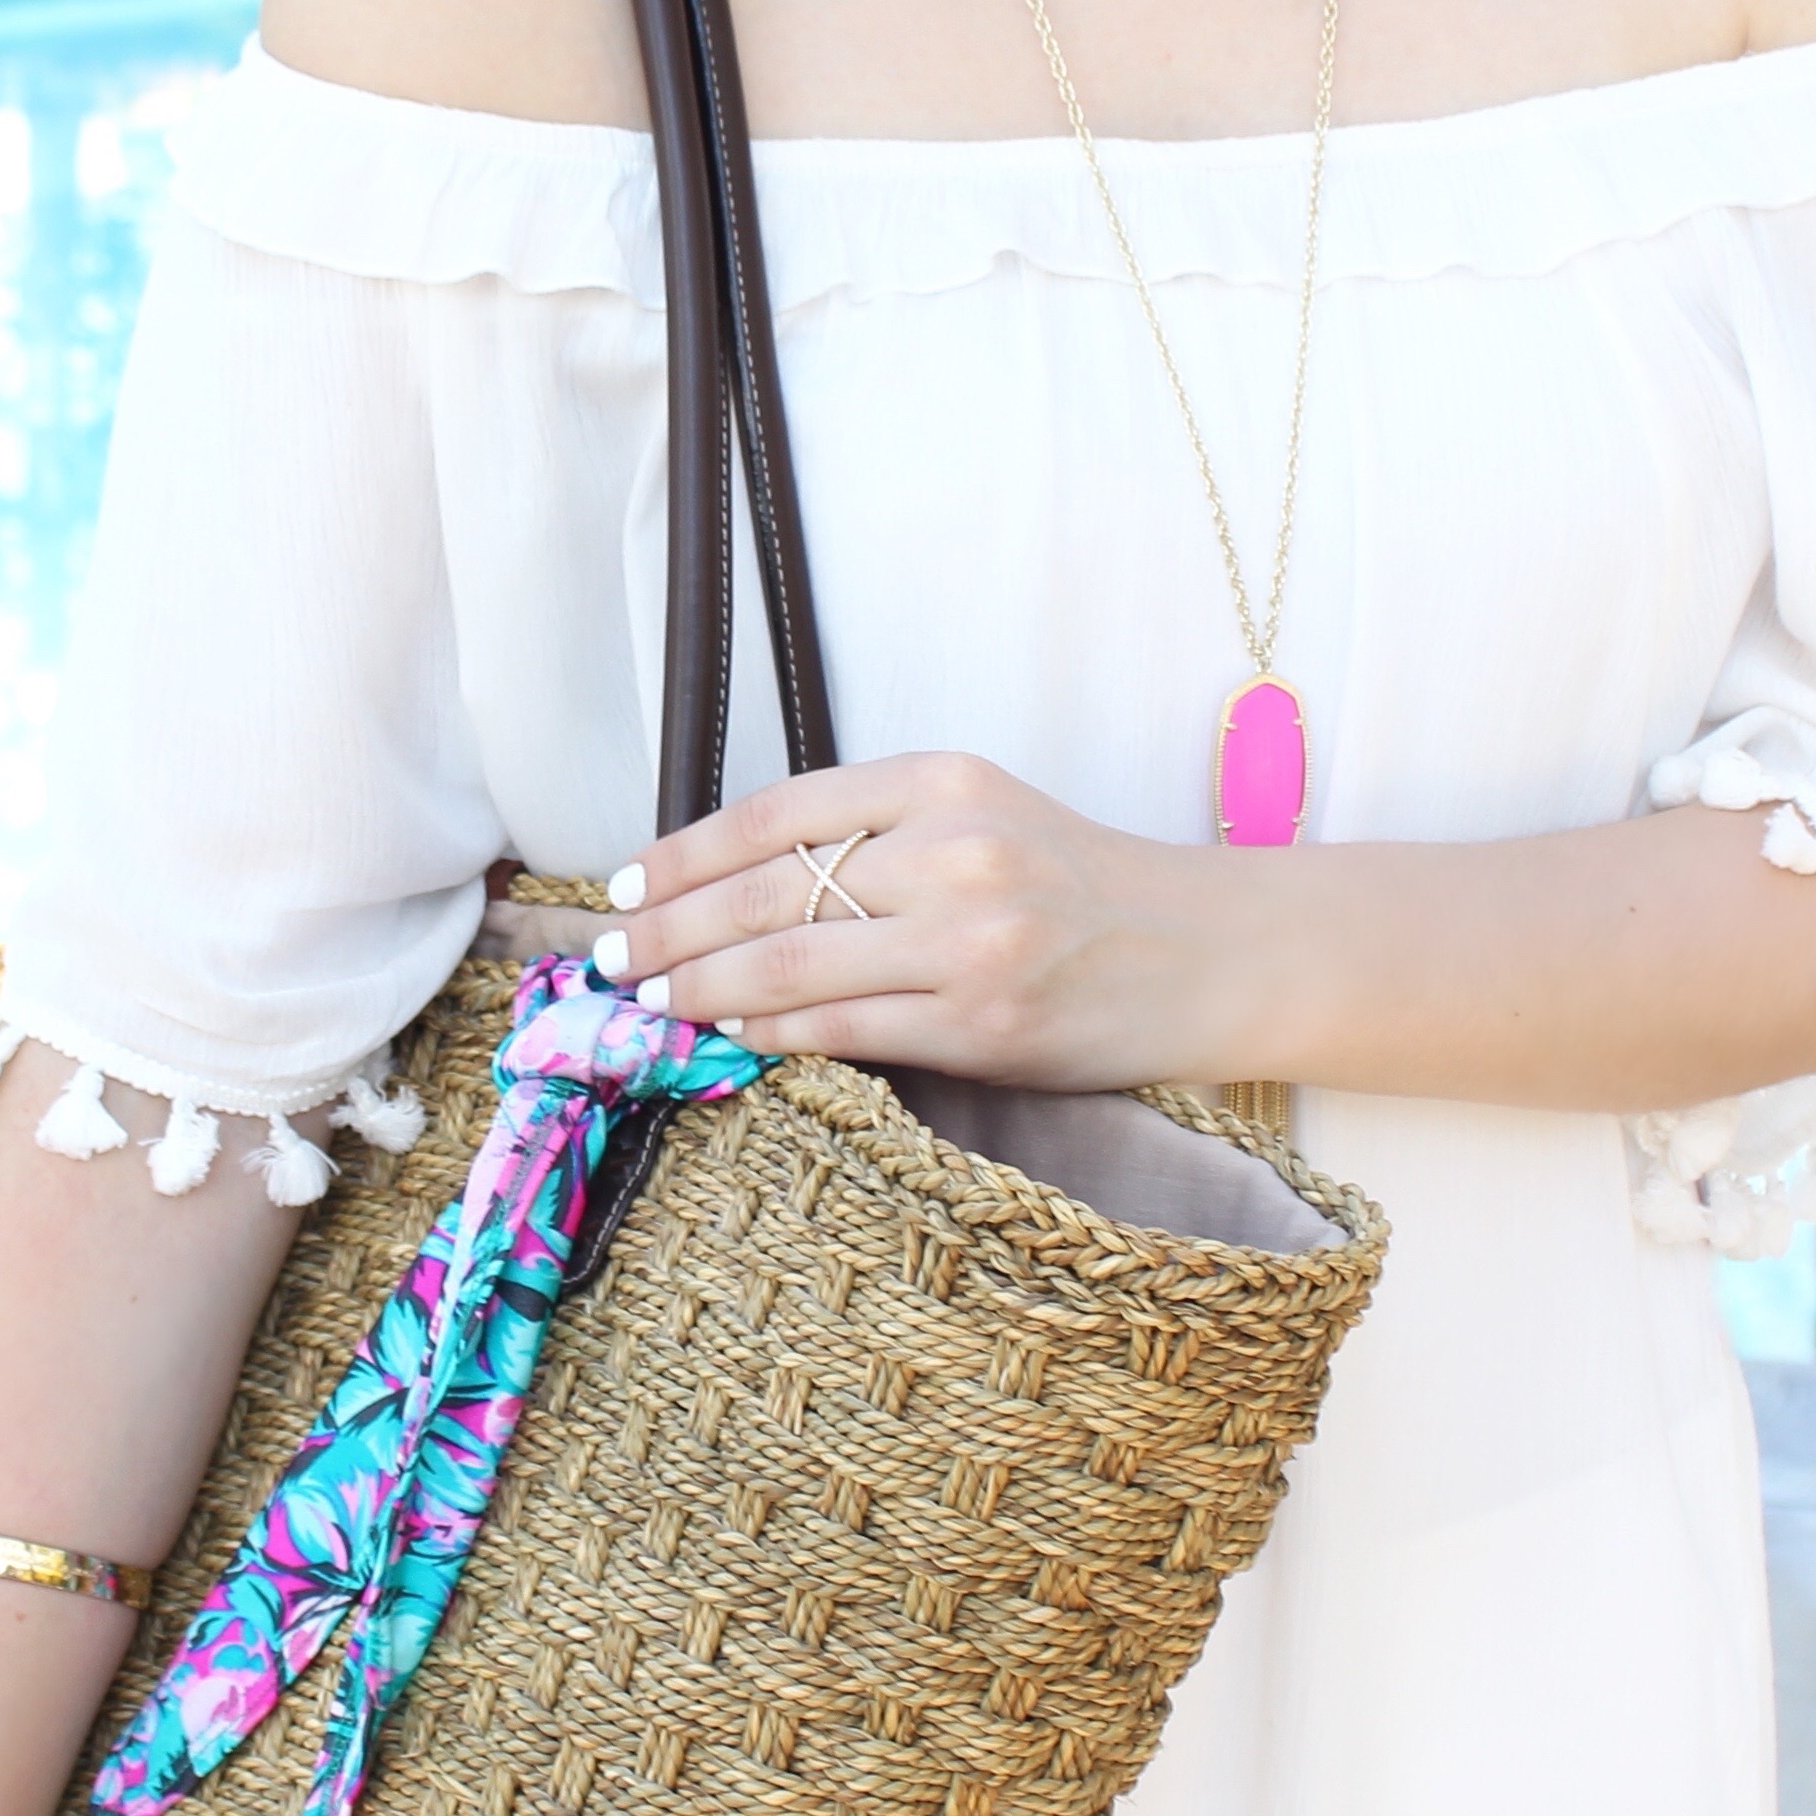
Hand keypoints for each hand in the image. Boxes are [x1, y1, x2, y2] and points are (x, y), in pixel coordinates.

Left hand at [594, 752, 1292, 1089]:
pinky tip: (724, 1033)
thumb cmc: (1080, 888)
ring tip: (646, 999)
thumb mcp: (983, 819)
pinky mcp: (981, 1020)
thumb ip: (877, 836)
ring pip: (790, 961)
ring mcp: (967, 939)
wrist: (1204, 952)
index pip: (778, 813)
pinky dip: (768, 1032)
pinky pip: (841, 1028)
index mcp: (941, 782)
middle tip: (610, 957)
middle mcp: (952, 850)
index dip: (687, 852)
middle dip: (670, 927)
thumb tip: (734, 880)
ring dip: (700, 985)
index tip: (630, 884)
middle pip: (767, 888)